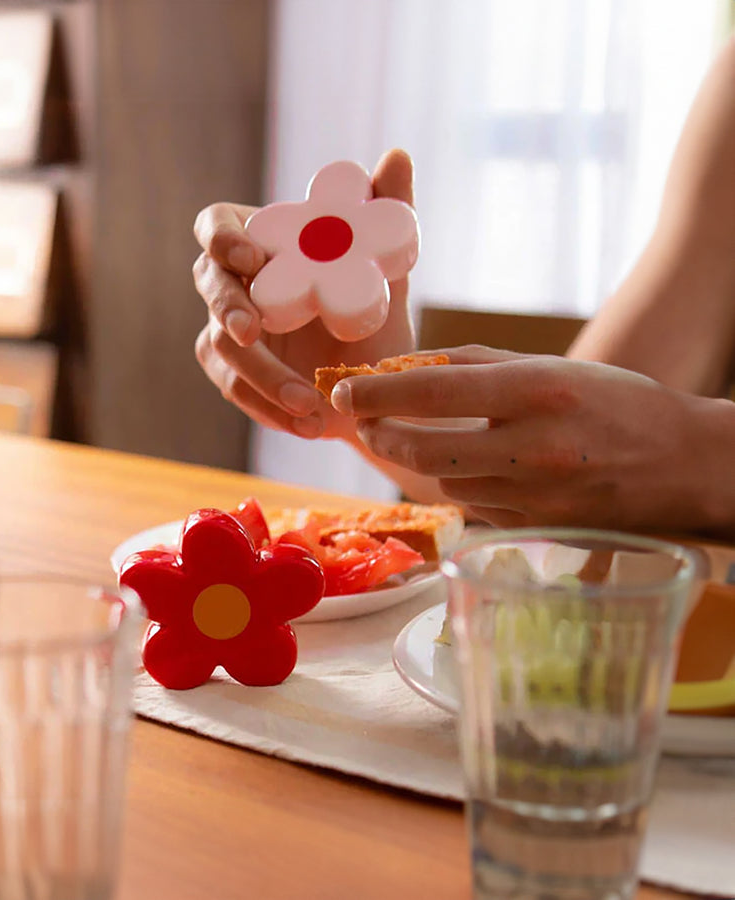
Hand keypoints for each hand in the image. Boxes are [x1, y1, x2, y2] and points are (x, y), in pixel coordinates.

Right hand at [192, 149, 416, 439]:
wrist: (376, 382)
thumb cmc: (373, 310)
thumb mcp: (387, 268)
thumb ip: (389, 212)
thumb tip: (397, 155)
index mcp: (260, 242)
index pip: (215, 225)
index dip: (220, 239)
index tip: (250, 258)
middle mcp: (236, 284)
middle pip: (208, 285)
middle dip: (226, 306)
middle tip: (253, 331)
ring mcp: (228, 332)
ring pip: (221, 348)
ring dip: (260, 376)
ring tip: (309, 404)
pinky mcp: (233, 376)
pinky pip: (236, 391)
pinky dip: (269, 409)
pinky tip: (307, 424)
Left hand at [329, 346, 732, 532]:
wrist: (684, 466)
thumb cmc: (619, 404)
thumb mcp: (553, 366)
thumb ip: (478, 366)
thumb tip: (411, 366)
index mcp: (535, 392)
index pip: (431, 392)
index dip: (376, 393)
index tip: (344, 391)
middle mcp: (531, 449)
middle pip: (423, 452)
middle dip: (381, 435)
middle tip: (365, 420)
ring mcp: (534, 498)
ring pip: (445, 482)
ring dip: (418, 461)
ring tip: (415, 437)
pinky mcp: (535, 530)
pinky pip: (474, 507)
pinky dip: (457, 484)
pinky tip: (469, 467)